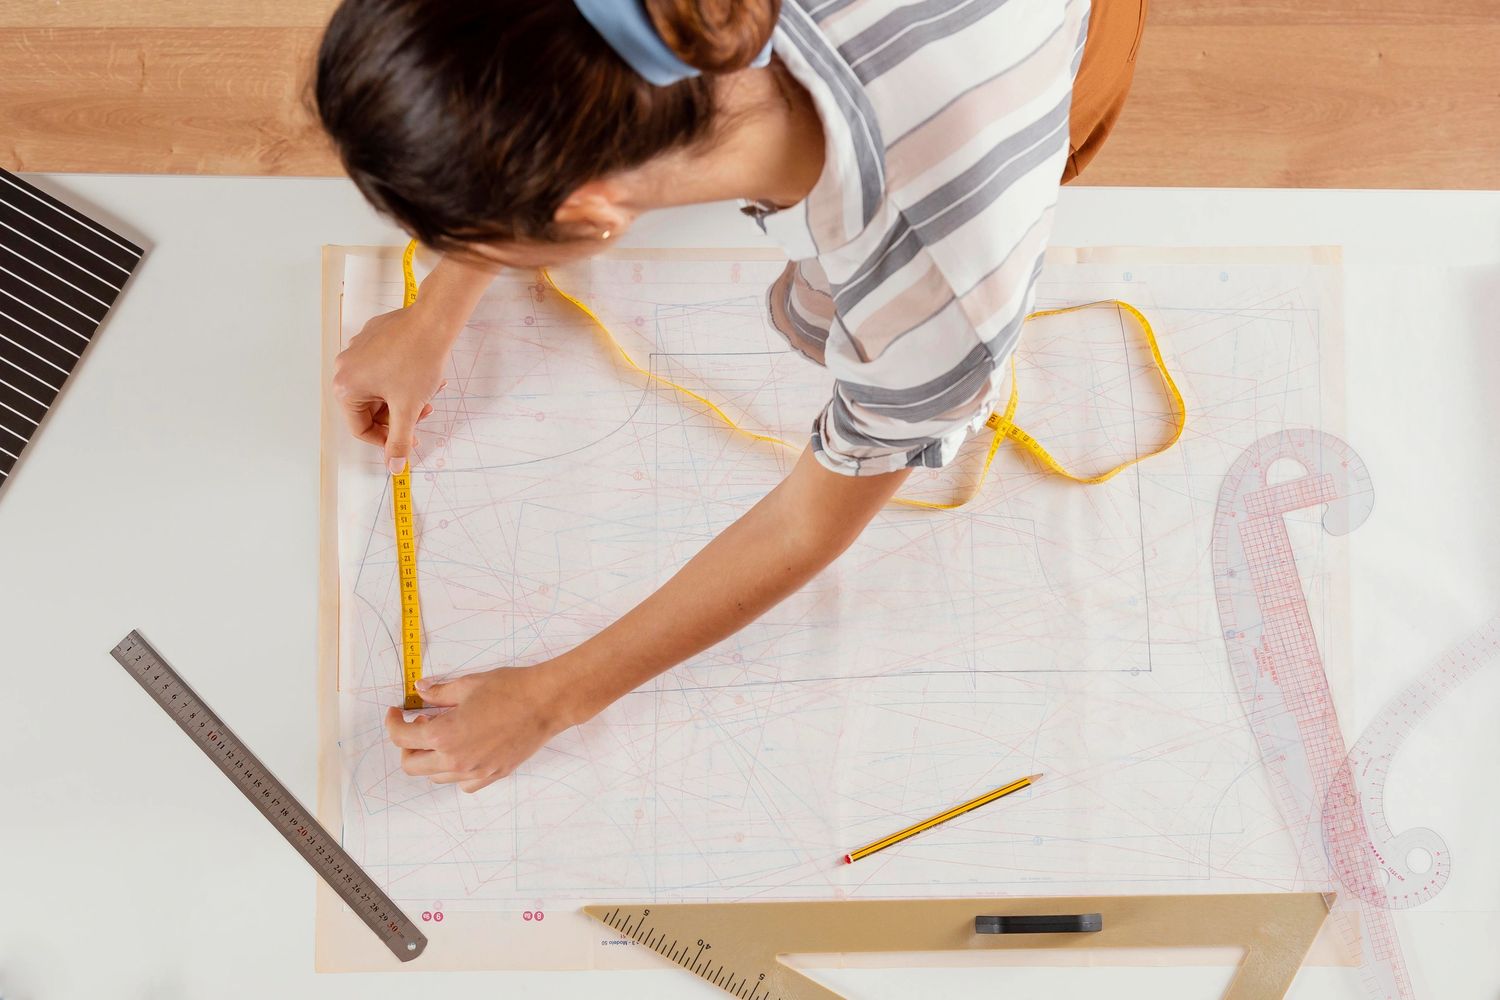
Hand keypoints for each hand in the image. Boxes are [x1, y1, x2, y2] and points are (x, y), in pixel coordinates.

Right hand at [332, 301, 456, 471]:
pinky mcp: (372, 339)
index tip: (407, 440)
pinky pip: (383, 369)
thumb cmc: (418, 360)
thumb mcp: (408, 409)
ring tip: (428, 393)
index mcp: (346, 387)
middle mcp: (345, 368)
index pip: (360, 428)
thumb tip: (393, 466)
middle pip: (370, 409)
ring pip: (379, 390)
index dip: (385, 440)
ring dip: (404, 398)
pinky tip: (424, 376)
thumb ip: (398, 441)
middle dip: (399, 415)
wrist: (433, 322)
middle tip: (423, 414)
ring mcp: (358, 351)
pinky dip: (401, 379)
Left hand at [385, 661, 585, 792]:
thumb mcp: (468, 685)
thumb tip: (421, 690)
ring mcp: (475, 772)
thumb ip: (439, 693)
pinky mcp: (493, 775)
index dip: (393, 723)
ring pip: (436, 776)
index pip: (401, 739)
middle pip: (412, 765)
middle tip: (418, 725)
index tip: (396, 713)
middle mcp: (456, 760)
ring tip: (443, 735)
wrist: (547, 702)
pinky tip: (464, 751)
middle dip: (407, 745)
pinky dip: (455, 771)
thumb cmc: (511, 689)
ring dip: (431, 758)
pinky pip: (463, 784)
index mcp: (444, 735)